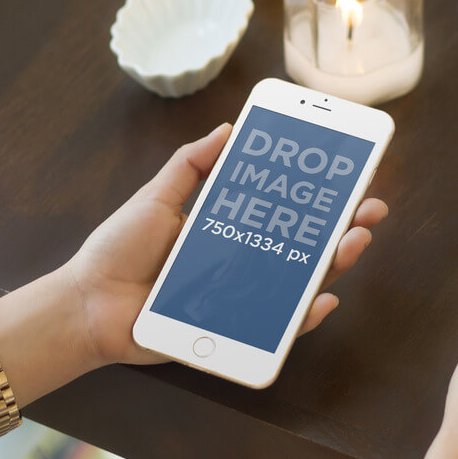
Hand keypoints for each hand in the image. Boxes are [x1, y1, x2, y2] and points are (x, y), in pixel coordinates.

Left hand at [63, 123, 387, 366]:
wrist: (88, 303)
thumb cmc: (120, 248)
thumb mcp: (157, 197)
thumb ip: (192, 164)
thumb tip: (229, 127)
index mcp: (231, 227)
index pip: (284, 209)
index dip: (317, 195)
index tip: (347, 174)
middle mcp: (244, 260)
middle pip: (304, 244)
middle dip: (342, 226)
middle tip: (369, 208)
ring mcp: (243, 296)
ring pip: (300, 281)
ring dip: (334, 263)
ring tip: (354, 241)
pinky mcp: (234, 331)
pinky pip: (278, 328)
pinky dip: (304, 316)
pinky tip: (323, 299)